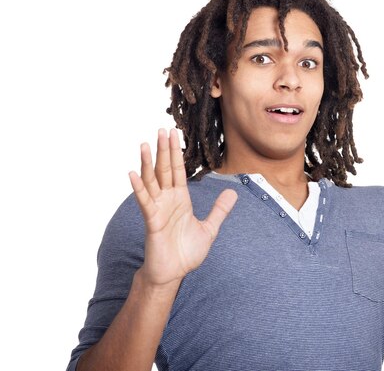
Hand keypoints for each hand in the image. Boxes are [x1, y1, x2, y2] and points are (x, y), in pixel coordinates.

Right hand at [128, 128, 236, 286]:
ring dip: (148, 163)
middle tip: (162, 129)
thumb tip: (233, 192)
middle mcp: (167, 200)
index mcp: (180, 200)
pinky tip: (132, 173)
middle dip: (164, 150)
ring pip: (152, 181)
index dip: (176, 152)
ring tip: (145, 144)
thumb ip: (219, 210)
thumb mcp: (209, 229)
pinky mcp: (152, 221)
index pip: (178, 171)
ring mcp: (158, 209)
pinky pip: (145, 202)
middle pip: (165, 170)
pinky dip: (138, 188)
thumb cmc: (186, 252)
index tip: (174, 134)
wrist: (173, 273)